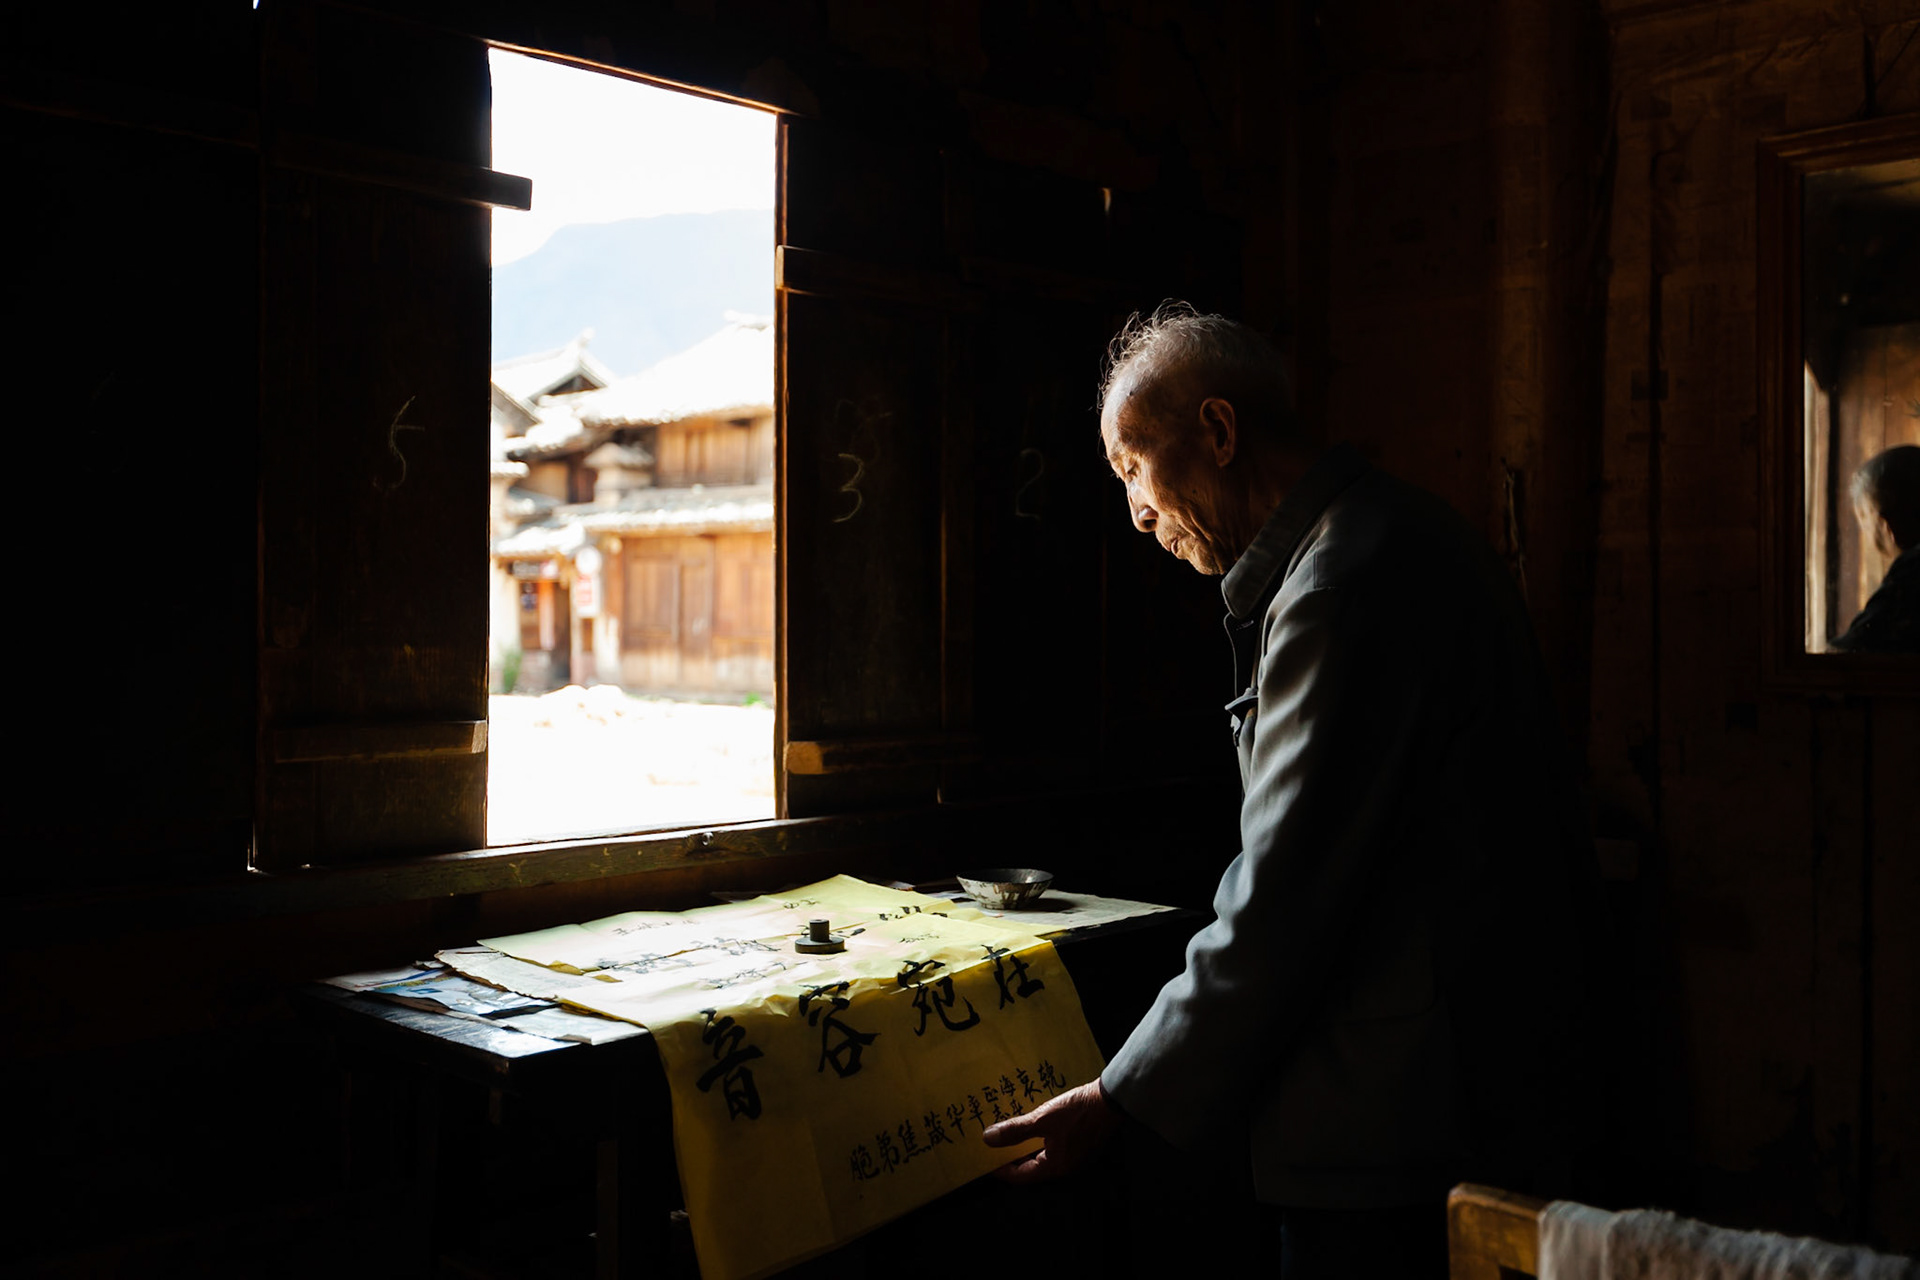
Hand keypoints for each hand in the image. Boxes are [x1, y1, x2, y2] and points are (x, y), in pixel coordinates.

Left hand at [980, 1077, 1120, 1182]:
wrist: (1110, 1099)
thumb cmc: (1077, 1111)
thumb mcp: (1042, 1119)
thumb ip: (1015, 1131)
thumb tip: (988, 1139)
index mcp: (1056, 1167)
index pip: (1021, 1176)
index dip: (1001, 1169)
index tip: (985, 1159)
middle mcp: (1065, 1168)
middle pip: (1031, 1168)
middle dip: (1012, 1156)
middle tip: (994, 1145)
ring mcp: (1075, 1157)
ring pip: (1042, 1157)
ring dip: (1025, 1147)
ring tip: (1009, 1134)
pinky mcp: (1080, 1145)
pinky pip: (1053, 1148)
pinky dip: (1039, 1141)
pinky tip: (1032, 1127)